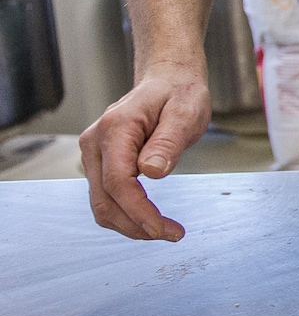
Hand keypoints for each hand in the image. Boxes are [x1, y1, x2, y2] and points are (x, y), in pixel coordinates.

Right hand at [79, 64, 212, 240]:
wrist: (167, 80)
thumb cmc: (179, 93)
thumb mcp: (186, 112)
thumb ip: (168, 141)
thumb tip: (151, 172)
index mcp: (115, 128)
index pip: (119, 182)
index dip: (138, 211)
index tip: (163, 229)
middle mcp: (95, 142)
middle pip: (104, 199)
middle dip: (135, 225)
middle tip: (172, 234)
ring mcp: (94, 154)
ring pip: (101, 203)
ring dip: (129, 224)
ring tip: (165, 230)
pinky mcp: (100, 162)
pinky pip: (107, 196)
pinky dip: (126, 213)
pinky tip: (150, 218)